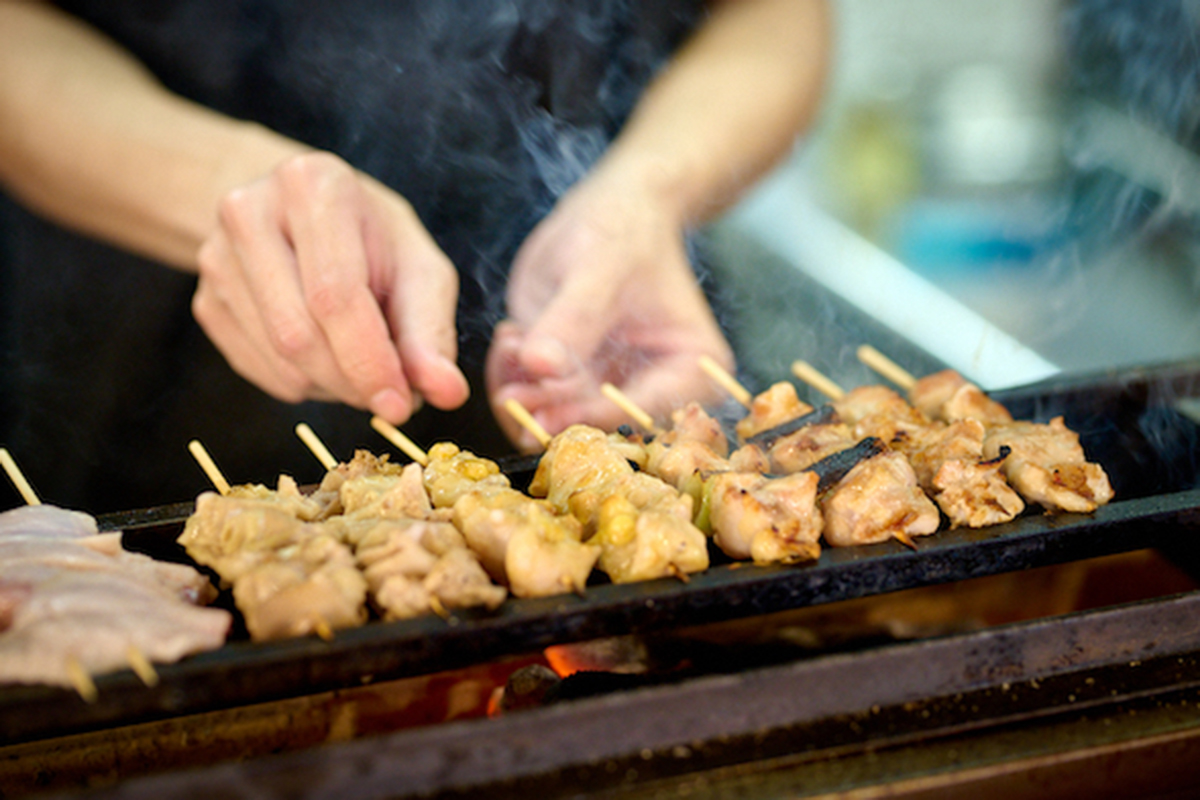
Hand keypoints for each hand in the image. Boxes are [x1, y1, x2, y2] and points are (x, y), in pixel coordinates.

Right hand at [192, 152, 468, 422]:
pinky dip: (300, 382)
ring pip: (276, 357)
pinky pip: (255, 368)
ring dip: (329, 385)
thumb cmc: (371, 239)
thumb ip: (431, 331)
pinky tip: (325, 358)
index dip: (368, 361)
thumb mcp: (417, 267)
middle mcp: (250, 212)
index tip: (399, 405)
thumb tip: (448, 394)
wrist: (299, 212)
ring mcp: (216, 257)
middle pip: (298, 333)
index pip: (334, 294)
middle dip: (351, 381)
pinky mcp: (204, 298)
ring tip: (361, 367)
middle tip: (388, 395)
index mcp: (313, 186)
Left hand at [485, 170, 733, 449]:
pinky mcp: (572, 379)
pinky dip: (513, 379)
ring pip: (560, 419)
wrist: (606, 211)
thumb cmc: (623, 230)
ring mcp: (608, 387)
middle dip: (550, 410)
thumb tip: (541, 366)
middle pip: (600, 426)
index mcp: (693, 368)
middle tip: (512, 392)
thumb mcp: (600, 267)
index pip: (645, 410)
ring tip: (512, 343)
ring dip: (525, 395)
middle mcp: (654, 388)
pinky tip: (511, 337)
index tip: (546, 415)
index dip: (593, 417)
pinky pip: (536, 399)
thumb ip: (573, 319)